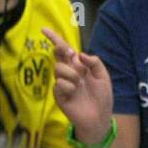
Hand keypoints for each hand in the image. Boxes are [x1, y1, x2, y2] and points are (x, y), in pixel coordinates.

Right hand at [43, 27, 113, 146]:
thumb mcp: (103, 76)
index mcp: (78, 67)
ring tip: (80, 84)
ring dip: (71, 74)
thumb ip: (94, 62)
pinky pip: (59, 84)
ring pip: (58, 69)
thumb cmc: (102, 98)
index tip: (44, 30)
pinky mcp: (59, 96)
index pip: (64, 50)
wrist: (100, 118)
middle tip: (74, 62)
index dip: (54, 39)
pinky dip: (68, 87)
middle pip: (58, 56)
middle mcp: (69, 73)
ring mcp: (62, 84)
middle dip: (63, 53)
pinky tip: (74, 93)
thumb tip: (79, 54)